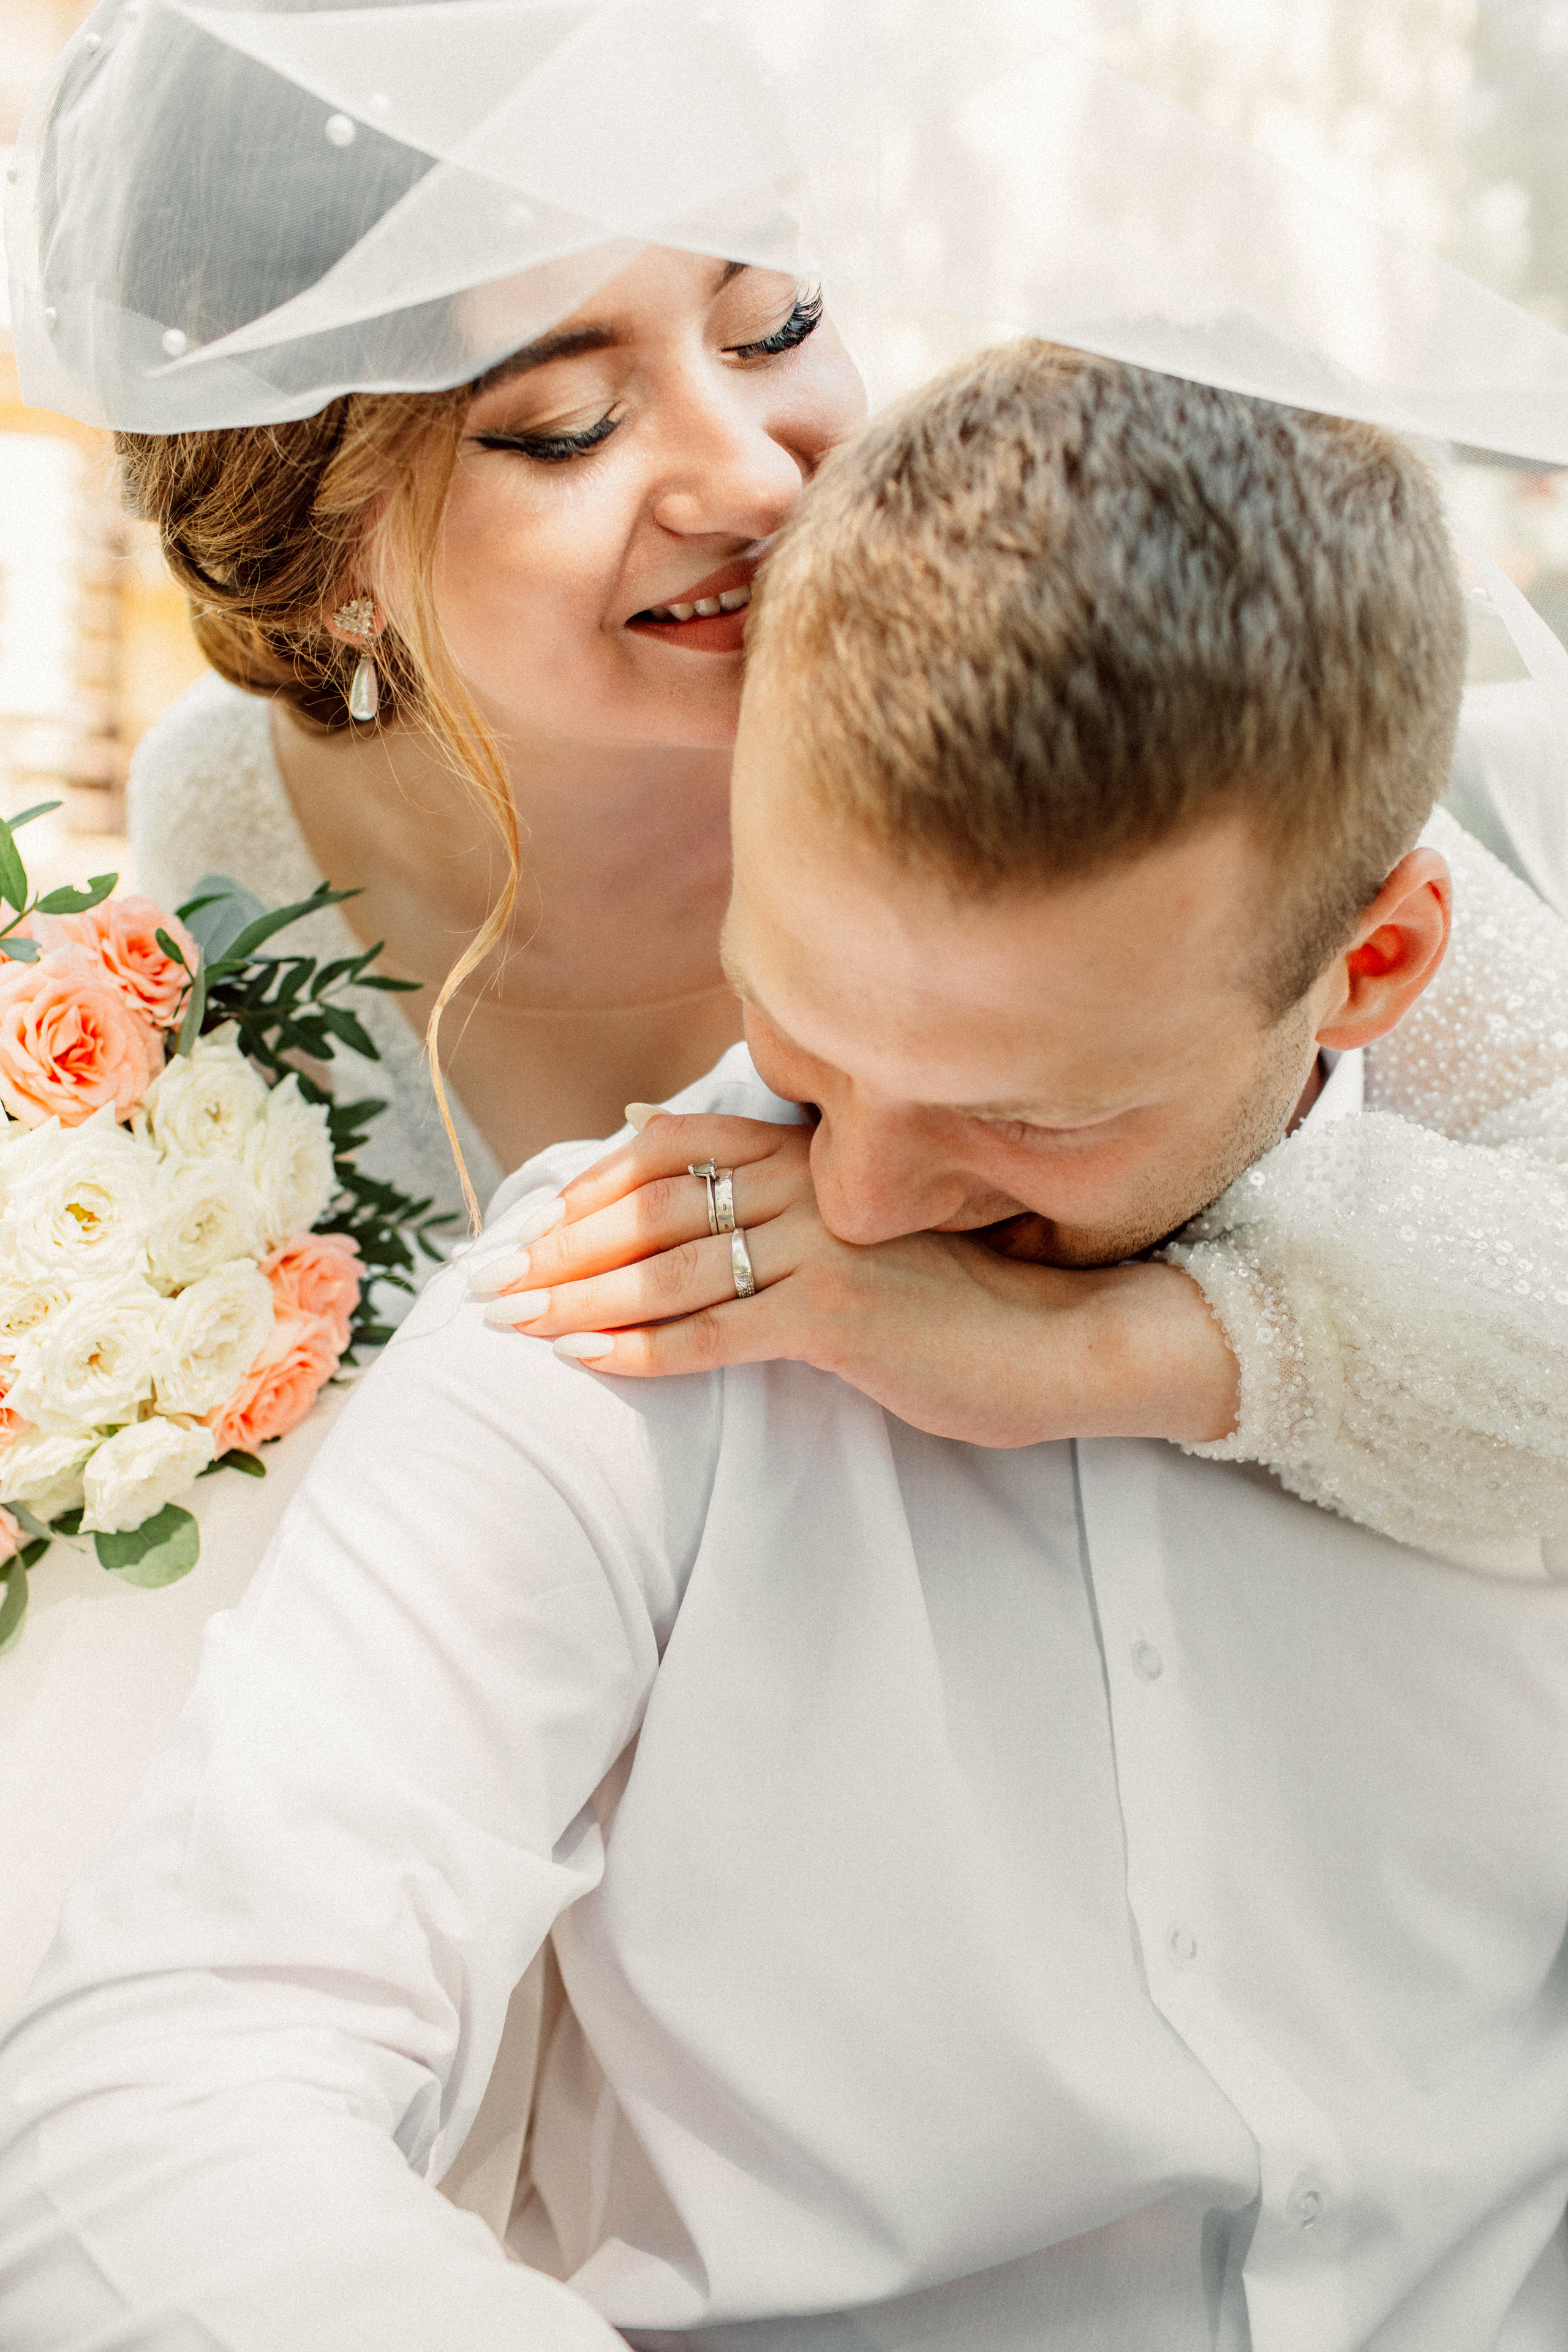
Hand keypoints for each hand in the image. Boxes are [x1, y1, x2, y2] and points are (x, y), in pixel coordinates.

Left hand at [469, 1112, 1240, 1448]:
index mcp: (816, 1155)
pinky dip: (640, 1344)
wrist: (1063, 1340)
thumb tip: (687, 1159)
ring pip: (669, 1265)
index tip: (527, 1220)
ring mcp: (826, 1245)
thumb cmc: (963, 1295)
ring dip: (576, 1294)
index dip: (591, 1181)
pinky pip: (715, 1329)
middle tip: (486, 1278)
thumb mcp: (872, 1229)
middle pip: (652, 1203)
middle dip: (558, 1242)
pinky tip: (583, 1354)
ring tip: (510, 1321)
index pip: (676, 1145)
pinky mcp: (838, 1314)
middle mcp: (813, 1184)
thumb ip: (791, 1198)